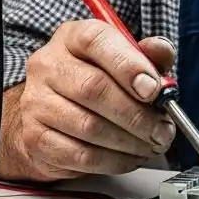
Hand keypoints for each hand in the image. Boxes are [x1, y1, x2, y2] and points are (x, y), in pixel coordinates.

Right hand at [0, 21, 176, 182]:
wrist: (52, 116)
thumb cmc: (95, 82)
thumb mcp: (126, 60)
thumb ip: (148, 54)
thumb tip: (161, 50)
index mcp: (72, 37)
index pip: (96, 41)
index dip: (129, 65)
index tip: (154, 90)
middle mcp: (48, 65)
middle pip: (93, 88)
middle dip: (137, 115)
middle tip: (162, 130)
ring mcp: (36, 102)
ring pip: (89, 126)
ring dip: (130, 142)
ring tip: (152, 145)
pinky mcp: (36, 138)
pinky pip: (81, 155)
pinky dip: (114, 161)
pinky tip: (130, 157)